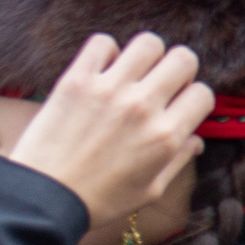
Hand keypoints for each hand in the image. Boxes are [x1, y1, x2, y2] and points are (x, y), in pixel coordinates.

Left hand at [9, 32, 212, 226]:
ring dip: (145, 56)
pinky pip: (102, 43)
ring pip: (148, 43)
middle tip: (158, 86)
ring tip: (130, 75)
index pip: (202, 94)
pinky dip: (105, 52)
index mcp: (165, 137)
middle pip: (183, 59)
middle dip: (177, 71)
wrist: (42, 200)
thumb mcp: (149, 191)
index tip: (176, 107)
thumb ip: (178, 161)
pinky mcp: (76, 80)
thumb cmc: (97, 201)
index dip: (192, 100)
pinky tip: (100, 72)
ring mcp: (109, 90)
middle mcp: (142, 108)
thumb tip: (196, 139)